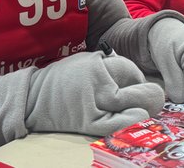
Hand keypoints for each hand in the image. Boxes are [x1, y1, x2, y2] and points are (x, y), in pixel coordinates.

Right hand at [24, 51, 163, 135]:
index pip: (130, 70)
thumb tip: (136, 76)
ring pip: (131, 106)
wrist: (32, 98)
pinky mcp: (89, 123)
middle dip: (147, 93)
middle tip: (151, 96)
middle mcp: (97, 84)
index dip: (137, 77)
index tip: (136, 83)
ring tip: (145, 107)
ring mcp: (94, 105)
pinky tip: (139, 117)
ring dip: (143, 107)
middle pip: (135, 89)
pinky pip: (117, 124)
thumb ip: (108, 64)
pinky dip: (131, 121)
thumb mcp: (84, 60)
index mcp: (96, 65)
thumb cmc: (61, 79)